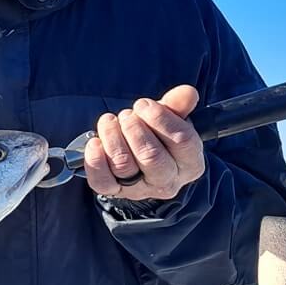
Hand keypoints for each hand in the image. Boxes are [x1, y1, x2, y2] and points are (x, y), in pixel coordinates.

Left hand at [82, 84, 204, 200]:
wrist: (138, 160)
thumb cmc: (158, 135)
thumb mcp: (171, 119)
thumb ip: (178, 105)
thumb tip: (187, 93)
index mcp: (190, 163)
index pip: (182, 140)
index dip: (160, 118)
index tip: (143, 104)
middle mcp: (168, 181)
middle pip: (151, 156)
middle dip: (134, 128)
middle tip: (127, 115)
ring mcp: (140, 189)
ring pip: (124, 165)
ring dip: (112, 136)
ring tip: (109, 122)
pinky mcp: (115, 192)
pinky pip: (102, 181)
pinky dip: (95, 159)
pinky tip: (95, 142)